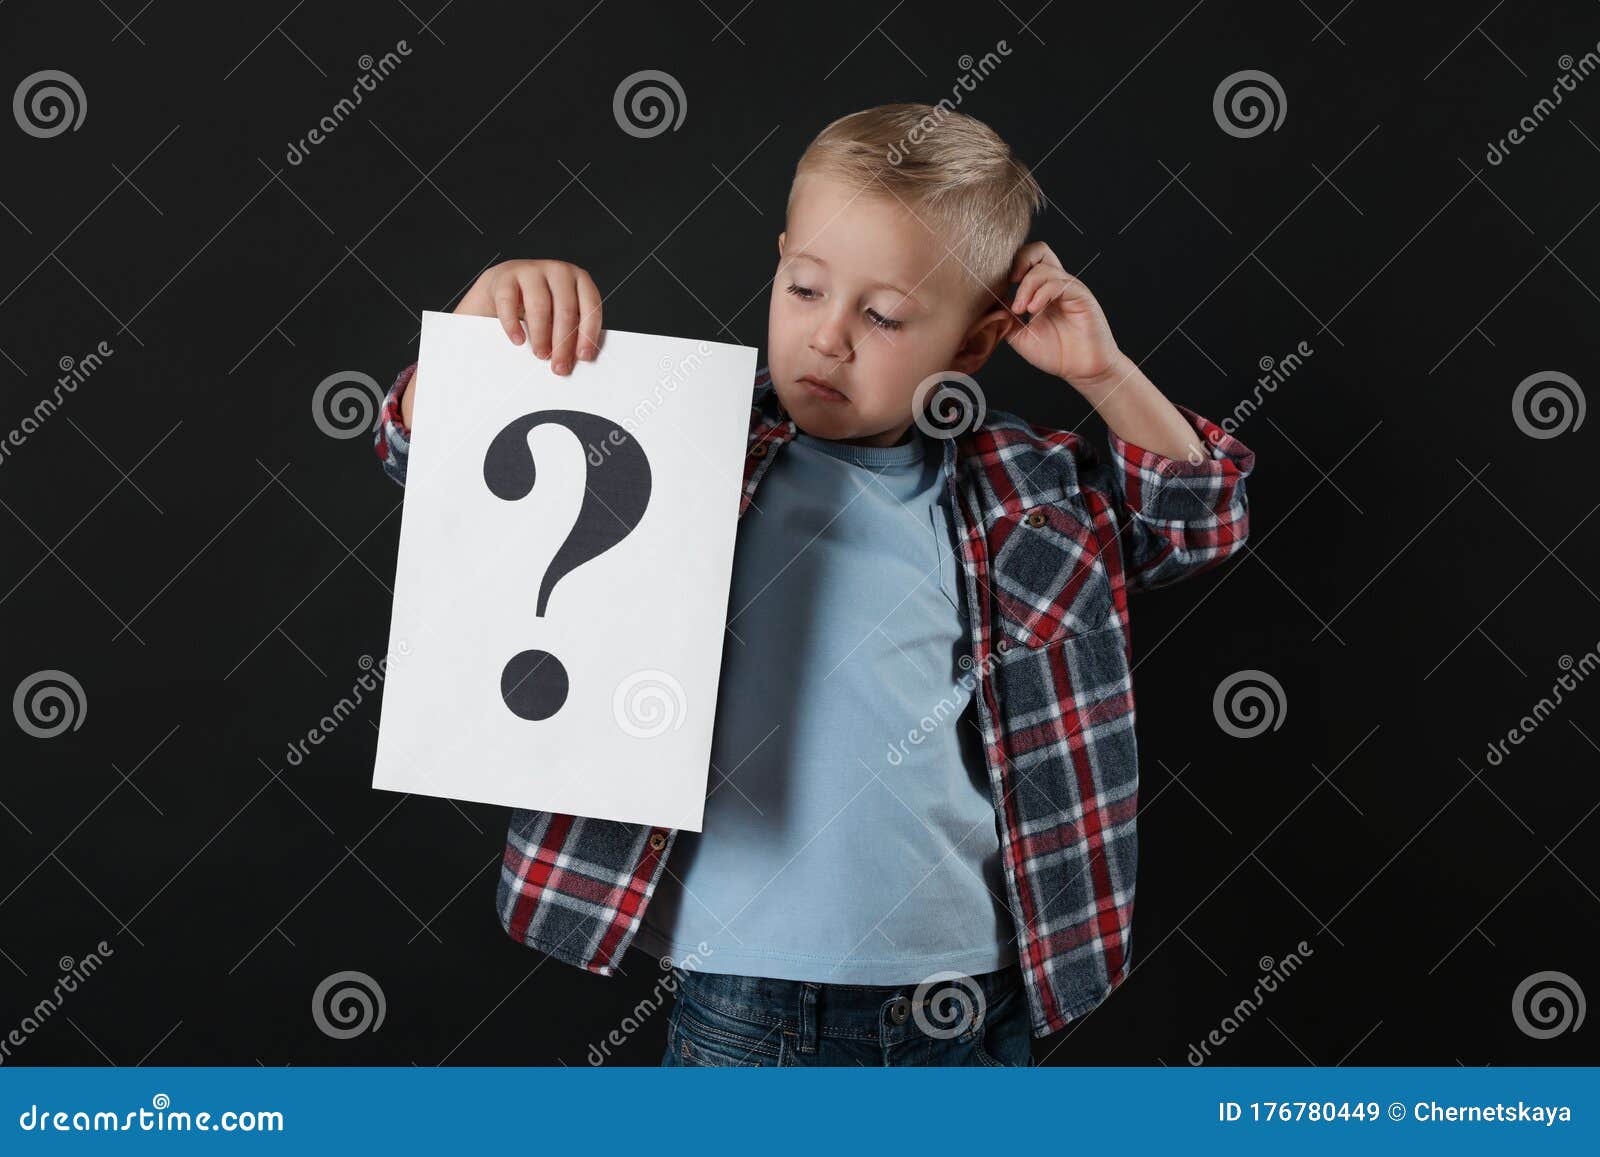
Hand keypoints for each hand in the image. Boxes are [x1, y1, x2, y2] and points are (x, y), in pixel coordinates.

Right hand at [402, 259, 603, 427]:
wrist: (502, 287)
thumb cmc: (538, 307)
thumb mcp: (559, 315)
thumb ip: (571, 330)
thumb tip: (577, 360)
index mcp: (578, 280)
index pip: (590, 306)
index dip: (588, 333)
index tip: (583, 357)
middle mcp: (558, 271)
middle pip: (566, 309)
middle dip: (563, 342)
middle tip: (559, 367)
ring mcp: (531, 270)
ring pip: (540, 306)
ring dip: (541, 335)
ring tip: (540, 355)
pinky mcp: (506, 277)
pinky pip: (509, 302)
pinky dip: (513, 324)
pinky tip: (518, 340)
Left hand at [1002, 242, 1125, 394]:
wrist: (1083, 370)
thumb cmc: (1057, 354)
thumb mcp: (1020, 336)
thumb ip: (1004, 318)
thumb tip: (986, 303)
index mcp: (1042, 290)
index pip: (1026, 261)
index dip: (1009, 267)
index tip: (997, 287)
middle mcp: (1056, 284)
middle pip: (1038, 250)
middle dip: (1019, 261)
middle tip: (1009, 284)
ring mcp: (1069, 288)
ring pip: (1043, 268)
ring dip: (1026, 288)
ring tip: (1021, 310)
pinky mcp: (1080, 296)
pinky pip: (1059, 283)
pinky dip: (1041, 294)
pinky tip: (1034, 310)